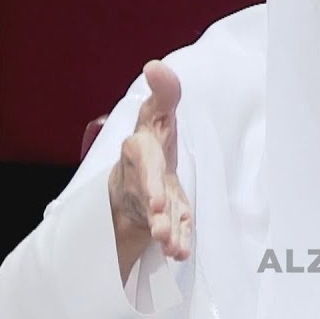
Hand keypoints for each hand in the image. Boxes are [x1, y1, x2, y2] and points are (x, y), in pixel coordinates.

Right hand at [108, 60, 193, 279]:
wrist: (136, 173)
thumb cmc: (152, 139)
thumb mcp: (157, 113)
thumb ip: (164, 92)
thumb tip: (156, 65)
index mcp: (140, 149)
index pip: (145, 162)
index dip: (149, 182)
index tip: (157, 202)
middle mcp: (140, 177)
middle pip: (147, 196)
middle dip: (155, 212)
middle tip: (161, 226)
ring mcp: (149, 200)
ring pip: (156, 217)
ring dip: (165, 231)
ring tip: (172, 247)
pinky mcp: (162, 217)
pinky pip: (171, 229)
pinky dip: (178, 241)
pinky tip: (182, 253)